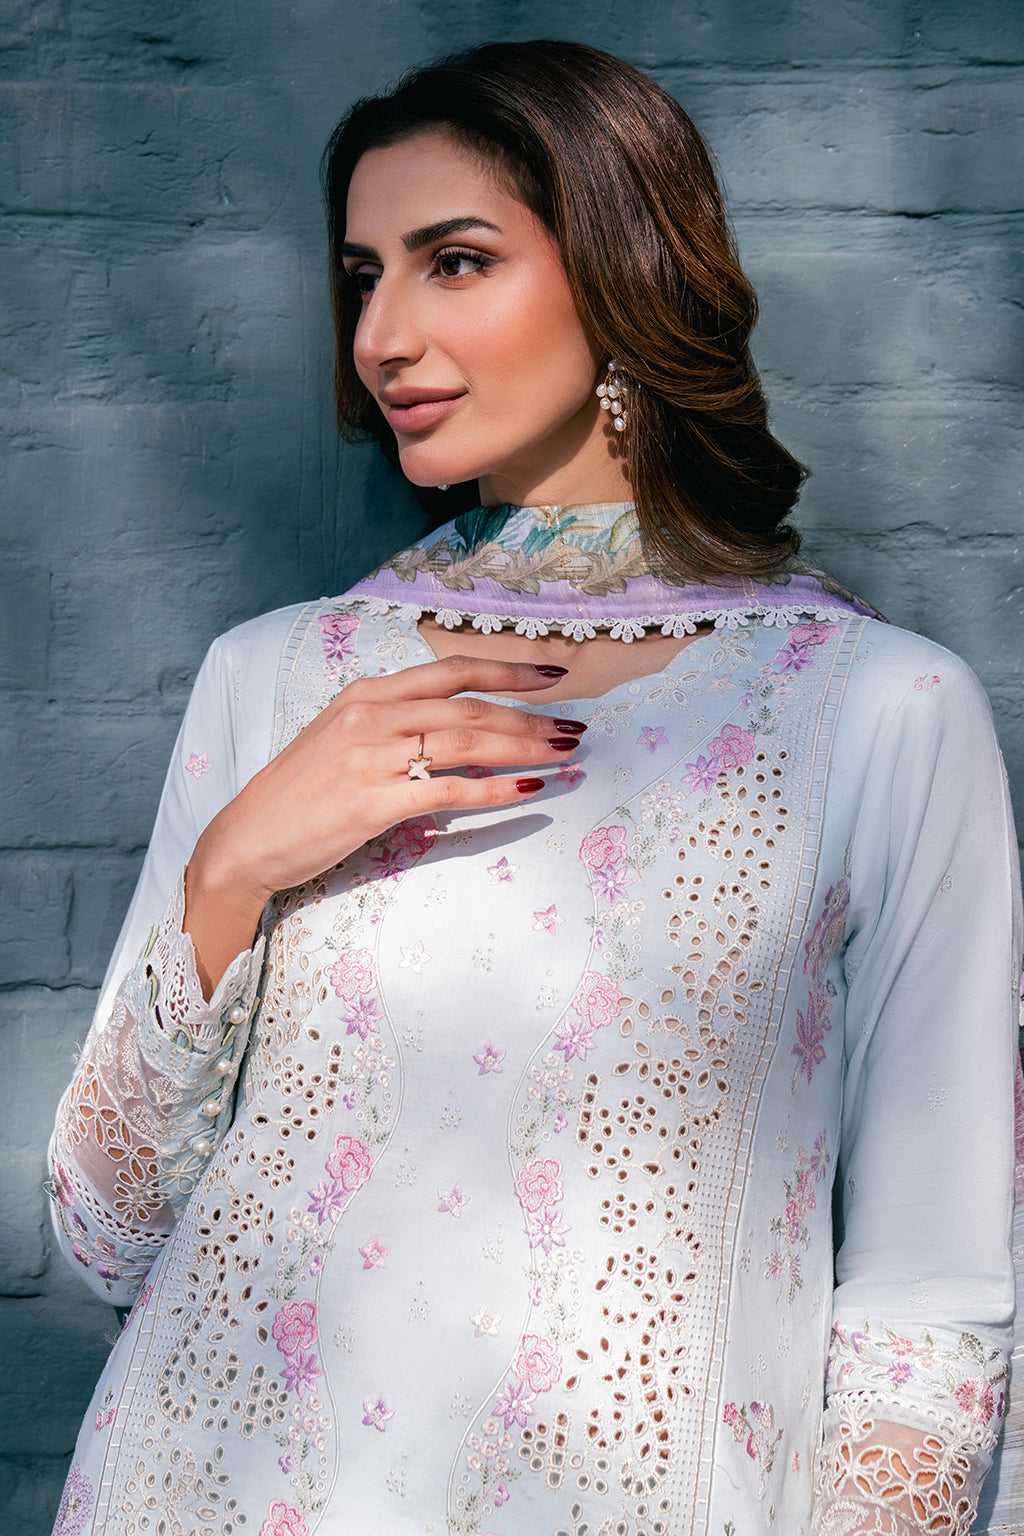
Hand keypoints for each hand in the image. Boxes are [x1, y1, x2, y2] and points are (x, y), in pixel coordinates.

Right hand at [184, 655, 584, 994]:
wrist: (247, 838)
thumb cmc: (299, 796)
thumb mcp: (343, 741)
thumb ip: (395, 729)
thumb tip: (459, 738)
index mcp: (367, 693)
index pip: (451, 671)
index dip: (508, 670)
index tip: (553, 675)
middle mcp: (371, 714)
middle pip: (470, 705)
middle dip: (531, 715)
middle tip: (576, 727)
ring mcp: (371, 755)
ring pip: (467, 741)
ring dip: (525, 747)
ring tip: (566, 755)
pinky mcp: (372, 799)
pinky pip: (450, 789)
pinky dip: (497, 789)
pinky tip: (531, 790)